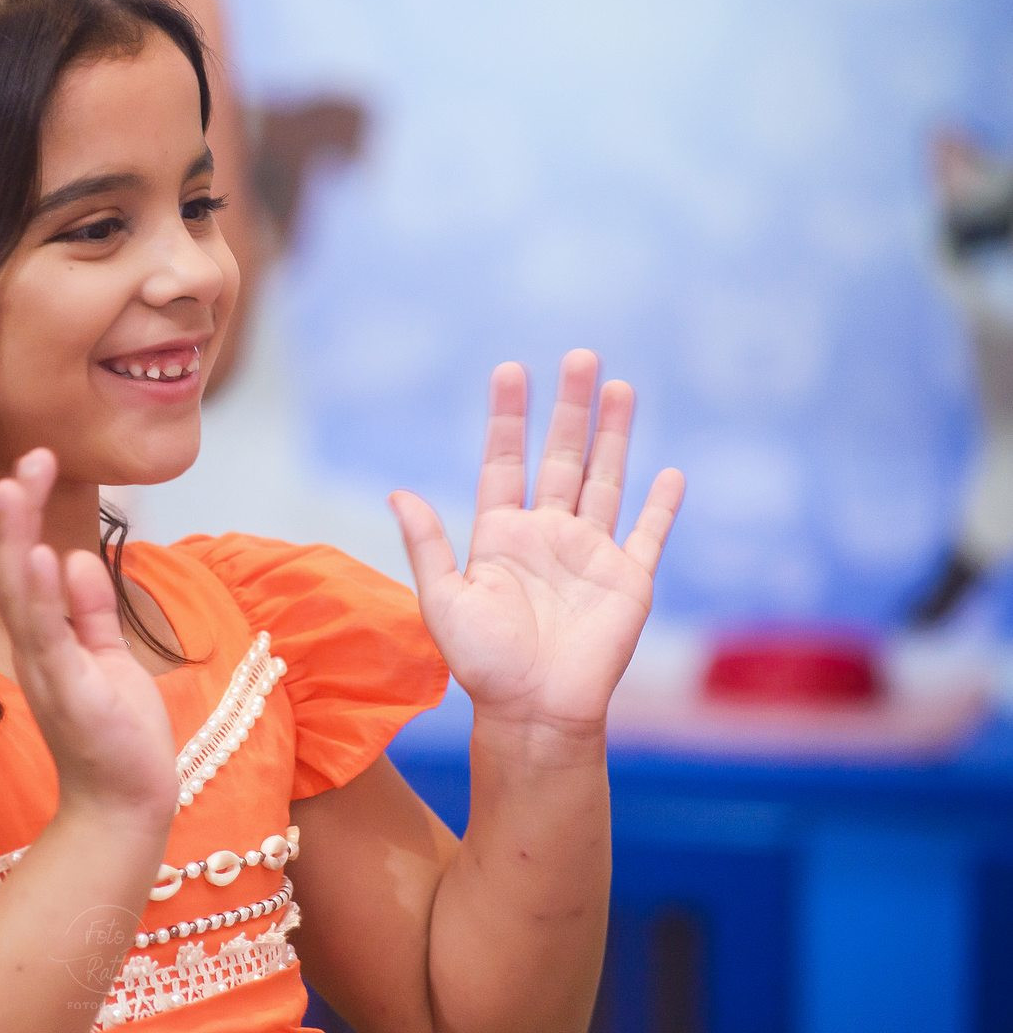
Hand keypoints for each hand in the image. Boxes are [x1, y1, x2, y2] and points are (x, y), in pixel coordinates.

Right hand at [0, 449, 178, 821]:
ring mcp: (47, 670)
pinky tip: (45, 557)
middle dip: (17, 513)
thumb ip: (91, 610)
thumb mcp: (107, 656)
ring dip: (18, 540)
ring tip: (14, 487)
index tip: (36, 465)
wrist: (126, 804)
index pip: (28, 564)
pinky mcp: (70, 692)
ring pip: (22, 594)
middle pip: (16, 569)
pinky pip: (51, 636)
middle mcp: (35, 649)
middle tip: (25, 459)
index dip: (26, 515)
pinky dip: (45, 596)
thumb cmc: (116, 735)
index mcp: (44, 638)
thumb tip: (75, 556)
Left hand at [391, 350, 684, 733]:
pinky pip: (649, 534)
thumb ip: (427, 544)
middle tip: (580, 356)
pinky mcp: (629, 581)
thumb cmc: (483, 664)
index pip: (506, 461)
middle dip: (570, 408)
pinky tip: (671, 472)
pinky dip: (662, 505)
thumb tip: (397, 492)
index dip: (508, 417)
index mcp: (502, 534)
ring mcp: (591, 554)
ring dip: (613, 435)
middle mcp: (548, 535)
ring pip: (606, 480)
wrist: (535, 712)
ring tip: (620, 387)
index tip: (510, 369)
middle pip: (561, 457)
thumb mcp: (443, 600)